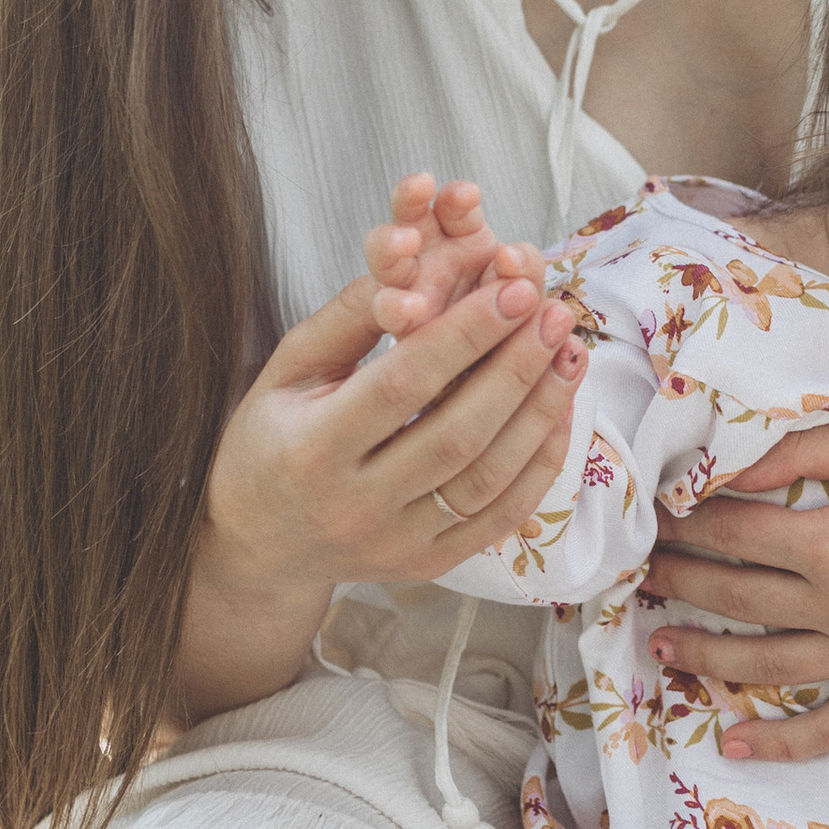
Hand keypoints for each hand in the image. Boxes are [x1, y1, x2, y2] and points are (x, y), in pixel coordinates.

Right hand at [176, 176, 586, 720]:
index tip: (514, 290)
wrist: (258, 545)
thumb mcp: (286, 371)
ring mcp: (396, 543)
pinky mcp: (428, 565)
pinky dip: (538, 466)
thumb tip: (413, 264)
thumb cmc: (269, 441)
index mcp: (313, 448)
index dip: (465, 336)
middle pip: (456, 435)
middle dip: (515, 369)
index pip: (402, 385)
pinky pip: (499, 519)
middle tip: (556, 313)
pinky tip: (560, 414)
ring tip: (571, 354)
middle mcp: (356, 505)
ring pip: (487, 481)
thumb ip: (346, 320)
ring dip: (539, 414)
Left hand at [641, 409, 828, 764]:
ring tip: (659, 642)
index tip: (652, 513)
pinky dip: (779, 740)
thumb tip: (723, 465)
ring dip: (702, 656)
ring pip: (763, 665)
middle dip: (677, 580)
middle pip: (734, 597)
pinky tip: (731, 742)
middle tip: (637, 570)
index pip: (731, 533)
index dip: (684, 521)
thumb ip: (801, 451)